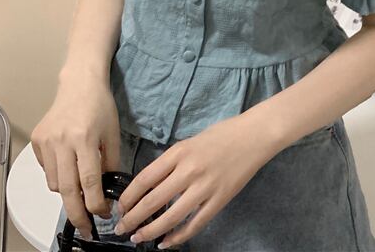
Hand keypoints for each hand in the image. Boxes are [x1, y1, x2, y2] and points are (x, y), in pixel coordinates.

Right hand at [31, 73, 121, 239]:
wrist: (79, 82)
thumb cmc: (101, 105)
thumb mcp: (113, 132)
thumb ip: (111, 161)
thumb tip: (109, 190)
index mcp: (84, 138)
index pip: (89, 180)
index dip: (95, 202)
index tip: (102, 215)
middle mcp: (62, 141)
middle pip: (67, 189)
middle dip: (77, 213)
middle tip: (86, 228)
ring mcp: (46, 141)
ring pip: (55, 183)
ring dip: (68, 192)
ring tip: (81, 189)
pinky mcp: (37, 140)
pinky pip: (47, 170)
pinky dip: (59, 175)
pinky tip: (69, 165)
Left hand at [113, 113, 277, 248]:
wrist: (254, 135)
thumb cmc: (222, 134)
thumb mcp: (190, 142)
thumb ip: (172, 162)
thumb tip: (151, 186)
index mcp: (179, 153)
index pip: (145, 179)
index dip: (128, 198)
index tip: (120, 208)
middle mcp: (189, 171)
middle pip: (153, 201)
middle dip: (133, 219)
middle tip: (122, 229)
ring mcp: (205, 188)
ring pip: (171, 218)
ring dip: (151, 231)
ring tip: (138, 238)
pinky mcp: (219, 200)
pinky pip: (194, 224)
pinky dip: (178, 237)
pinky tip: (166, 243)